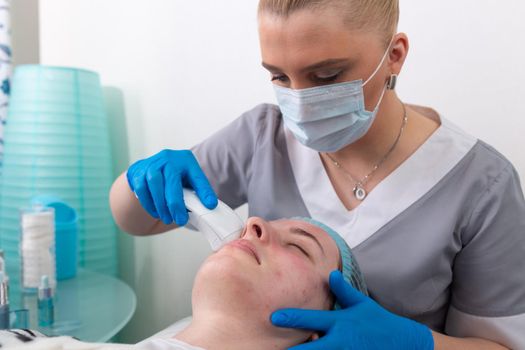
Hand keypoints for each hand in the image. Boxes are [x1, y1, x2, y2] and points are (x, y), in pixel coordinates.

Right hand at [126, 149, 217, 225]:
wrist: (151, 168)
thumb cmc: (175, 178)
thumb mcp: (190, 181)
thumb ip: (198, 192)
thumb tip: (209, 207)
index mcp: (186, 160)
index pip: (197, 176)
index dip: (204, 191)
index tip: (210, 205)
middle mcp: (169, 158)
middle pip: (172, 180)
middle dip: (176, 203)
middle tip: (180, 220)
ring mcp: (152, 163)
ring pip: (154, 183)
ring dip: (161, 205)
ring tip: (167, 219)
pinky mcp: (138, 171)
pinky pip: (141, 188)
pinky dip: (149, 203)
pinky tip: (156, 213)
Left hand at [271, 270, 433, 349]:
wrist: (405, 344)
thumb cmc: (379, 322)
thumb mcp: (362, 304)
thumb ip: (343, 291)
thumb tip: (330, 273)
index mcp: (341, 322)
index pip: (312, 319)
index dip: (292, 318)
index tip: (273, 317)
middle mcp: (341, 340)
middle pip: (311, 348)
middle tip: (273, 349)